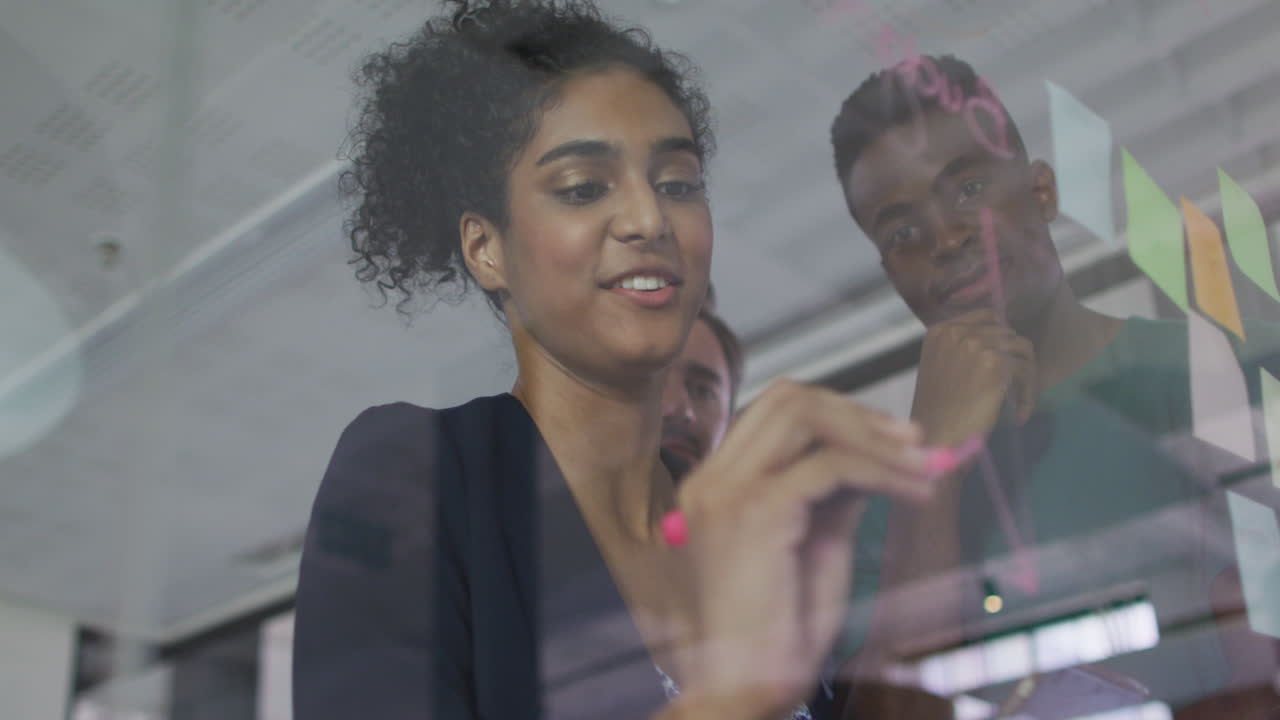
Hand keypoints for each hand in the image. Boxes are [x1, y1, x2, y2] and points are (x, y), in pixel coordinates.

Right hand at [665, 380, 936, 719]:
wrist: (743, 690)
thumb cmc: (774, 635)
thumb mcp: (814, 547)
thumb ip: (834, 497)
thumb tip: (877, 457)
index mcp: (716, 485)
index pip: (776, 413)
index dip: (841, 412)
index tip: (895, 436)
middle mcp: (712, 480)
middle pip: (788, 399)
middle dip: (859, 413)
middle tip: (914, 442)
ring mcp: (728, 492)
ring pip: (806, 418)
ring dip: (874, 437)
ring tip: (923, 466)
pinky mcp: (756, 512)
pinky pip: (832, 466)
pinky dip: (883, 472)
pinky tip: (916, 493)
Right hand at [911, 308, 1036, 446]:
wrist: (937, 438)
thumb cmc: (936, 413)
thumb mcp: (939, 369)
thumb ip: (962, 350)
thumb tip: (1001, 343)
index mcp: (940, 332)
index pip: (987, 316)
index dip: (1003, 337)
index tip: (1008, 360)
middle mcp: (957, 332)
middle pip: (1008, 333)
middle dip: (1016, 360)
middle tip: (1015, 389)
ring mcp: (976, 345)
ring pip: (1022, 350)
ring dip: (1026, 376)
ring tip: (1019, 401)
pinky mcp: (996, 363)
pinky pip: (1027, 371)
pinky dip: (1029, 394)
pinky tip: (1020, 413)